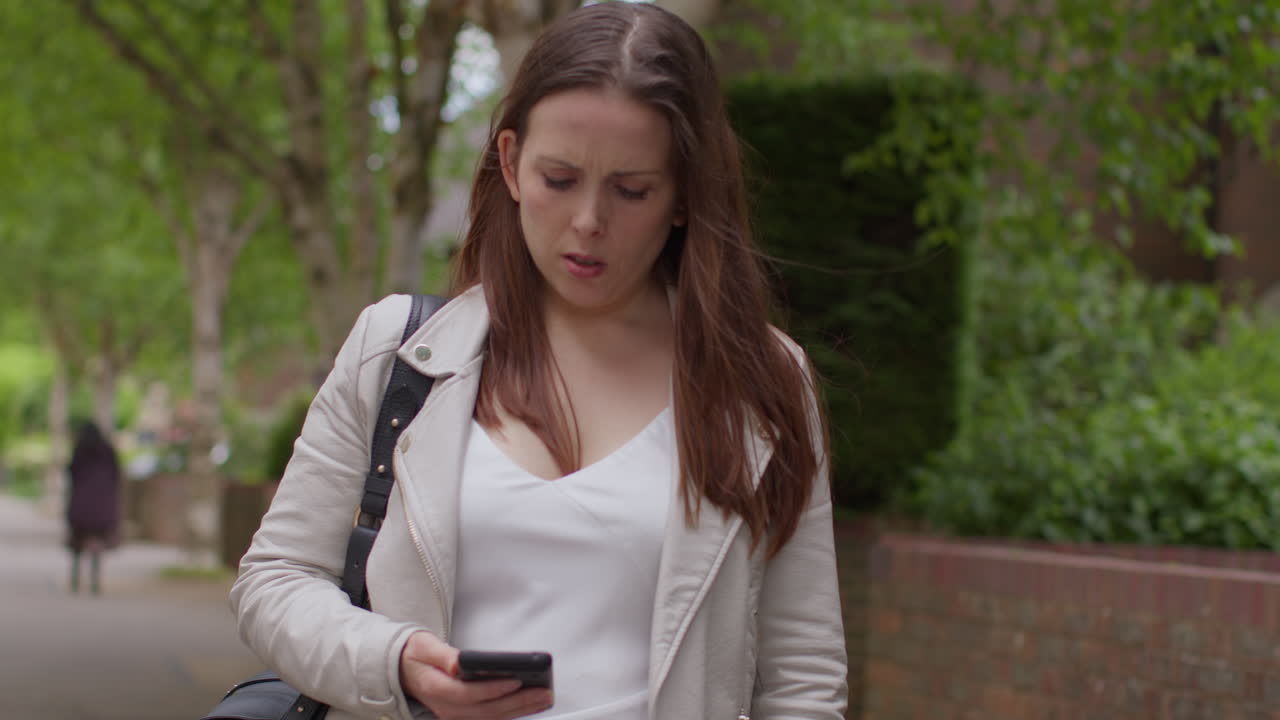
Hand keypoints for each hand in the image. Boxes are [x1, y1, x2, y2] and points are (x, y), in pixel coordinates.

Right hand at [399, 631, 553, 719]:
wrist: (405, 670)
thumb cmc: (417, 655)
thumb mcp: (425, 646)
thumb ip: (443, 656)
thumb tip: (459, 664)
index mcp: (435, 688)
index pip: (467, 694)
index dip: (492, 689)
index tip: (515, 681)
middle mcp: (445, 708)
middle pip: (484, 711)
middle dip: (516, 703)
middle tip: (542, 692)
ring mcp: (454, 716)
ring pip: (490, 718)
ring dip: (518, 711)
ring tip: (543, 699)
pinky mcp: (463, 716)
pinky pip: (489, 719)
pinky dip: (510, 714)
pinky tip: (529, 705)